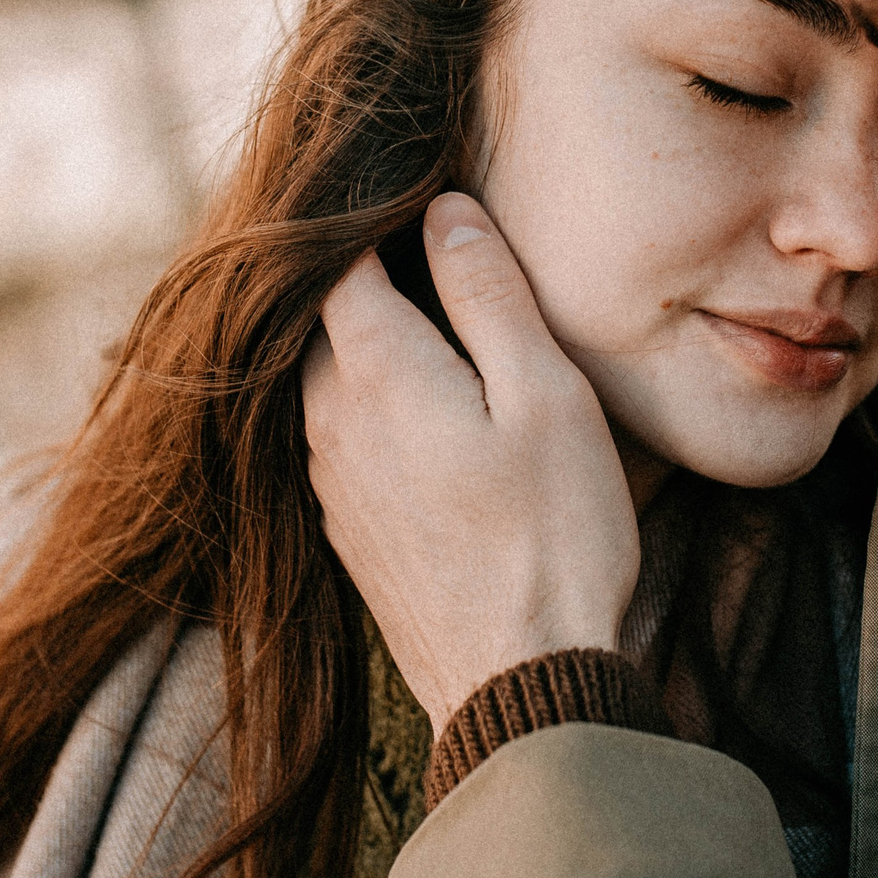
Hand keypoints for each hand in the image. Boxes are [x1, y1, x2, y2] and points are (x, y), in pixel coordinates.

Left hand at [304, 193, 640, 734]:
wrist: (523, 685)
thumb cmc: (554, 534)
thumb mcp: (545, 394)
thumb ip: (489, 294)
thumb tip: (444, 212)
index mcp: (375, 369)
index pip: (339, 257)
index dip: (371, 215)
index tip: (410, 192)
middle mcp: (329, 419)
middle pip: (324, 316)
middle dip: (363, 275)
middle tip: (424, 245)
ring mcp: (330, 481)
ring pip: (327, 377)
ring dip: (365, 343)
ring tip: (430, 320)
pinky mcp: (347, 529)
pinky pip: (340, 436)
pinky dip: (370, 404)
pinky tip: (426, 412)